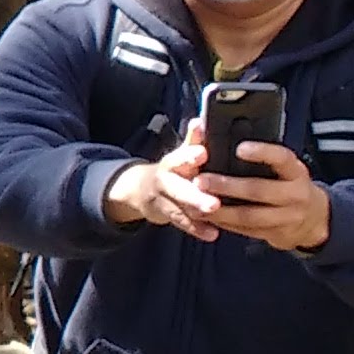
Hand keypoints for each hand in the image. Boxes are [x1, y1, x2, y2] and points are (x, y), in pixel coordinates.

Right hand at [104, 130, 222, 241]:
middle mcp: (165, 181)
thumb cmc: (173, 169)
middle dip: (195, 196)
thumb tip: (202, 119)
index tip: (202, 154)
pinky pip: (181, 223)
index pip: (180, 157)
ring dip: (195, 213)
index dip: (189, 156)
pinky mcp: (165, 215)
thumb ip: (194, 140)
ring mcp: (163, 200)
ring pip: (179, 208)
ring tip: (213, 216)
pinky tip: (212, 234)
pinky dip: (196, 229)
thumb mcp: (180, 155)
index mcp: (172, 163)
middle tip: (213, 203)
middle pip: (178, 188)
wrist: (140, 189)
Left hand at [191, 137, 333, 252]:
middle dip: (227, 186)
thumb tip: (232, 138)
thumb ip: (266, 158)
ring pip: (250, 216)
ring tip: (197, 203)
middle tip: (200, 180)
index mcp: (296, 172)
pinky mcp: (275, 234)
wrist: (315, 219)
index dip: (262, 152)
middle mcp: (295, 194)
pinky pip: (246, 230)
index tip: (239, 148)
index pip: (282, 158)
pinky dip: (225, 223)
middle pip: (259, 190)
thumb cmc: (291, 184)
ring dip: (221, 210)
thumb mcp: (287, 169)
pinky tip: (207, 216)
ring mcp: (287, 217)